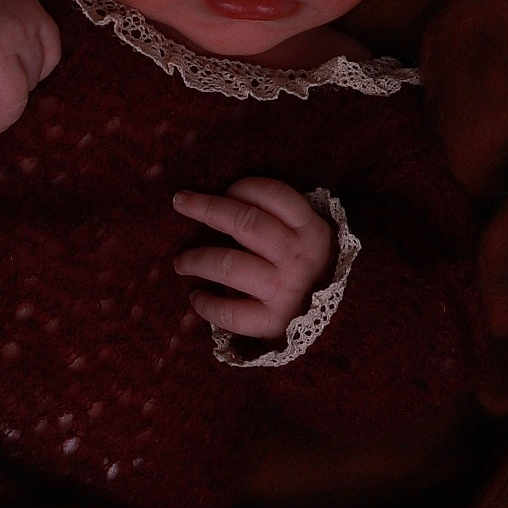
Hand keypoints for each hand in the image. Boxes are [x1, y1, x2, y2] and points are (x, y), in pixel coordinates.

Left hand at [171, 179, 334, 339]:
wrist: (326, 319)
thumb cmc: (304, 270)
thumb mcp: (304, 238)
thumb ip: (276, 219)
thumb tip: (223, 198)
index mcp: (312, 230)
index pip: (275, 195)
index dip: (244, 187)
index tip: (225, 190)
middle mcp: (300, 258)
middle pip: (245, 223)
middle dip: (207, 208)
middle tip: (180, 202)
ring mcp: (287, 290)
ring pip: (230, 264)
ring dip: (198, 259)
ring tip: (181, 261)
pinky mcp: (274, 321)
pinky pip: (232, 312)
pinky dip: (208, 305)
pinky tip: (196, 298)